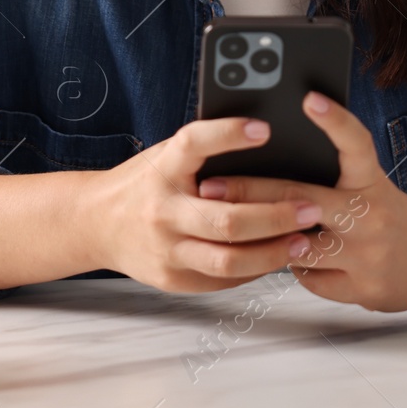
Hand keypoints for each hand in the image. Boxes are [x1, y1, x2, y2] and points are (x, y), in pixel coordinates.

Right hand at [92, 116, 324, 292]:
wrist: (95, 223)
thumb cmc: (147, 182)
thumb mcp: (167, 156)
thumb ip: (205, 152)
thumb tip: (267, 136)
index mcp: (163, 168)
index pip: (194, 143)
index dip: (228, 134)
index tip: (265, 128)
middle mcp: (163, 210)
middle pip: (226, 220)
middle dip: (275, 216)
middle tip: (311, 207)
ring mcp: (166, 250)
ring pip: (229, 261)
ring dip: (273, 252)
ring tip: (304, 240)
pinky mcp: (173, 279)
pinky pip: (222, 279)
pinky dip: (255, 269)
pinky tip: (279, 257)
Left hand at [198, 92, 406, 311]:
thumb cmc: (390, 212)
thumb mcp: (370, 183)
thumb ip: (334, 174)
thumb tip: (275, 157)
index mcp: (372, 180)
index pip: (356, 143)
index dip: (335, 119)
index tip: (308, 97)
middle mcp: (371, 214)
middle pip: (301, 200)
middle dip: (250, 192)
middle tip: (209, 187)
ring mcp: (366, 254)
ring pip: (296, 247)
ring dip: (266, 238)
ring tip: (239, 228)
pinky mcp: (362, 287)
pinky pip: (308, 278)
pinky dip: (295, 267)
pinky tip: (294, 257)